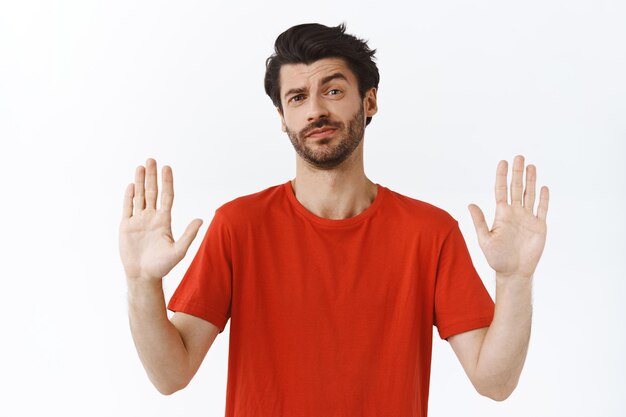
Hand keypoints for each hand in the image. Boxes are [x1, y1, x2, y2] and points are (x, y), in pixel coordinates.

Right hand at [119, 158, 202, 281]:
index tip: (167, 167)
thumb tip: (201, 220)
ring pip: (139, 196)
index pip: (166, 196)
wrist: (143, 275)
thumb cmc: (162, 266)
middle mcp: (151, 217)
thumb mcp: (178, 251)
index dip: (167, 182)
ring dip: (139, 181)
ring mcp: (138, 221)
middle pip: (152, 192)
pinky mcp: (126, 226)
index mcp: (164, 220)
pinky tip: (131, 185)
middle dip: (151, 176)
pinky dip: (129, 197)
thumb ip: (188, 235)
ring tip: (140, 166)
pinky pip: (127, 208)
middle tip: (151, 160)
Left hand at [468, 155, 548, 277]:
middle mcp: (515, 213)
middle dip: (517, 172)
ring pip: (529, 195)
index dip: (502, 176)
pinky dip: (543, 198)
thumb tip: (470, 204)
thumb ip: (479, 221)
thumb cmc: (497, 258)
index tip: (503, 162)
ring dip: (531, 180)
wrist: (514, 272)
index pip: (501, 190)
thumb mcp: (485, 239)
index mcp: (502, 214)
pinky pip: (542, 209)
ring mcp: (528, 219)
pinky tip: (543, 187)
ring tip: (531, 165)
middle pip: (516, 188)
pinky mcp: (539, 226)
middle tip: (519, 157)